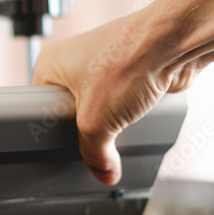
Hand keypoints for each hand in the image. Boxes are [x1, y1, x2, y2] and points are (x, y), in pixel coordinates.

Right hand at [32, 12, 197, 185]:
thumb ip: (94, 155)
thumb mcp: (95, 122)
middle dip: (87, 129)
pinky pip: (123, 103)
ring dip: (112, 121)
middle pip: (72, 112)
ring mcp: (104, 64)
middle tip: (94, 136)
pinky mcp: (130, 71)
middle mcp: (75, 59)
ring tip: (119, 122)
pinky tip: (137, 115)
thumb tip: (103, 172)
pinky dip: (131, 112)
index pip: (39, 109)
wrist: (174, 42)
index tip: (65, 147)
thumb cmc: (129, 58)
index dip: (52, 131)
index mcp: (50, 62)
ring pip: (101, 108)